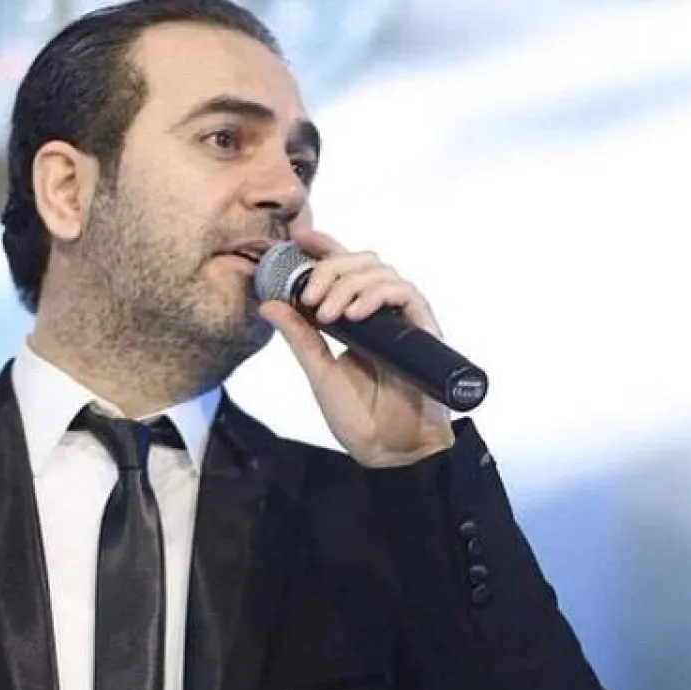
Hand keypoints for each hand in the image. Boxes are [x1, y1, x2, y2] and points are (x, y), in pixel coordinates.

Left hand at [258, 227, 455, 467]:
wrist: (390, 451)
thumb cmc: (358, 416)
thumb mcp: (318, 370)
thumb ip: (298, 336)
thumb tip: (268, 303)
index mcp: (353, 318)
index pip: (341, 269)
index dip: (324, 246)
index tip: (298, 238)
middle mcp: (379, 312)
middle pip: (359, 261)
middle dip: (329, 269)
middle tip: (308, 297)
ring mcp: (401, 318)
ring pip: (379, 271)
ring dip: (348, 284)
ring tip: (328, 314)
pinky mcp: (422, 328)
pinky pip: (404, 291)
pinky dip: (375, 294)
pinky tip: (354, 314)